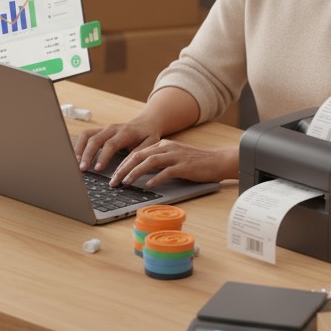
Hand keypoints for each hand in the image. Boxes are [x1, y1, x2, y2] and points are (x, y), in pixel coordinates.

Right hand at [73, 118, 162, 175]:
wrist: (146, 122)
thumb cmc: (148, 136)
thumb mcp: (150, 145)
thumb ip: (138, 155)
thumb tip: (126, 168)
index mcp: (126, 132)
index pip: (111, 144)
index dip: (103, 156)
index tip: (98, 168)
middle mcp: (112, 128)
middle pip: (95, 139)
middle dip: (87, 154)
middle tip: (83, 169)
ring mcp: (104, 128)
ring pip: (87, 135)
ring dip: (80, 149)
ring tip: (77, 163)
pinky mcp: (100, 131)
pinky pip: (86, 135)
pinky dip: (79, 145)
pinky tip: (77, 157)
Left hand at [110, 140, 236, 188]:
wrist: (217, 161)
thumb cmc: (194, 163)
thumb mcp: (173, 158)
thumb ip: (157, 163)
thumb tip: (139, 174)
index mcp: (162, 144)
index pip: (137, 153)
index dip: (123, 164)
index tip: (114, 175)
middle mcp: (167, 148)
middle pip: (139, 155)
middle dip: (123, 168)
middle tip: (114, 181)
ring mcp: (176, 156)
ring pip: (149, 162)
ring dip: (135, 172)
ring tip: (126, 182)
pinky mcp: (184, 166)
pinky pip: (167, 171)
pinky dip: (156, 178)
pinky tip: (148, 185)